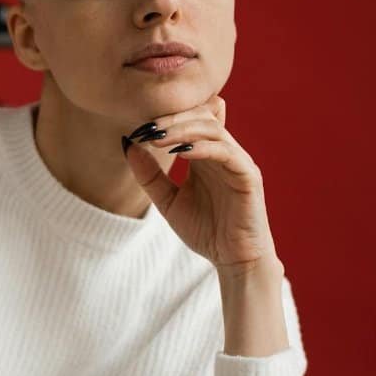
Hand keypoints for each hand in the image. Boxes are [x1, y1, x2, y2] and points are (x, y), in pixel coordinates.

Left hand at [121, 95, 280, 277]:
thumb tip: (127, 143)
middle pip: (202, 115)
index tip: (137, 128)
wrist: (231, 260)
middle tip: (147, 128)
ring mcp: (237, 162)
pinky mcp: (248, 177)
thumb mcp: (167, 200)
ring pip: (214, 129)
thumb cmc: (204, 229)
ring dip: (183, 130)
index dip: (165, 117)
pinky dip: (203, 148)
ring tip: (157, 138)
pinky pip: (227, 153)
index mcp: (204, 154)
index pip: (189, 118)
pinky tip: (181, 153)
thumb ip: (149, 174)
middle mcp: (222, 152)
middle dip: (172, 117)